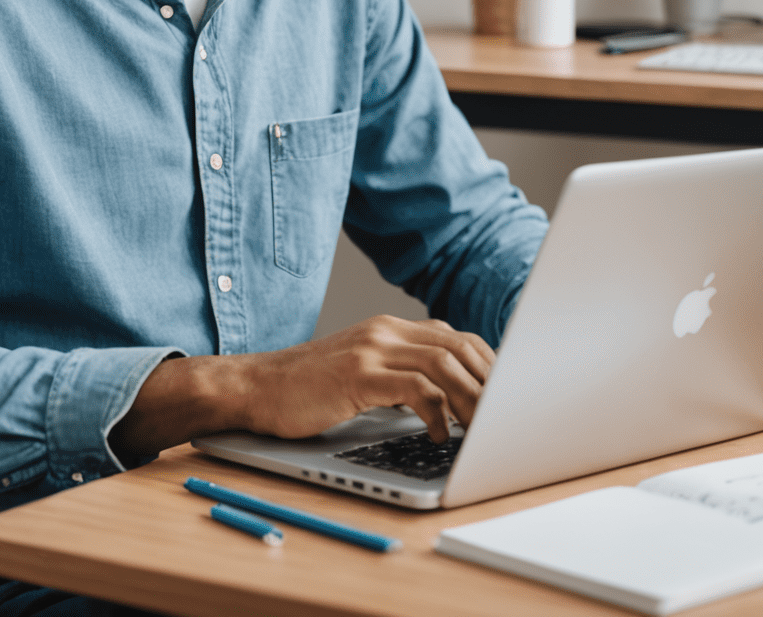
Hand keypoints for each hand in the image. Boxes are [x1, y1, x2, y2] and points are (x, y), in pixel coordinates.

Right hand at [241, 316, 494, 441]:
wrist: (256, 387)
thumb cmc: (308, 390)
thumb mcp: (363, 374)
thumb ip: (400, 375)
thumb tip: (449, 404)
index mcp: (391, 329)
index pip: (457, 338)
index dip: (488, 366)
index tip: (505, 397)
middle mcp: (387, 331)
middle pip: (459, 348)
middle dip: (489, 383)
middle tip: (503, 419)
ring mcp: (372, 349)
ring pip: (444, 366)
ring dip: (471, 400)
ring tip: (479, 430)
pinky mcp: (357, 374)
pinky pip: (415, 388)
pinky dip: (436, 411)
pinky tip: (438, 433)